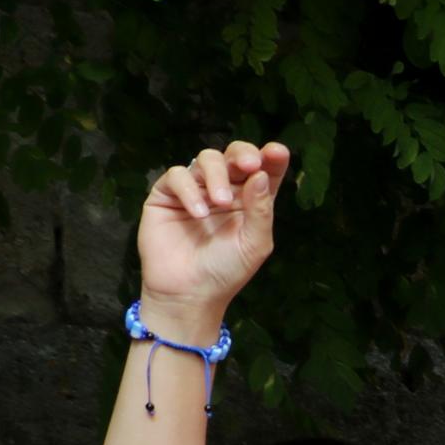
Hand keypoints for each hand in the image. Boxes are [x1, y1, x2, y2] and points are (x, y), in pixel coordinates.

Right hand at [135, 142, 290, 337]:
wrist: (188, 292)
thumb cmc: (226, 270)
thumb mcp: (254, 244)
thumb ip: (260, 210)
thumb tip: (261, 174)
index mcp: (251, 200)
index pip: (264, 171)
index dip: (272, 158)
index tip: (277, 152)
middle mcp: (224, 189)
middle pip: (234, 156)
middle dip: (243, 155)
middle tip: (250, 165)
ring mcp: (195, 189)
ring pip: (206, 159)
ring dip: (217, 174)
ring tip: (221, 202)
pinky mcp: (167, 194)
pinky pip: (176, 176)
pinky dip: (188, 189)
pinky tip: (198, 213)